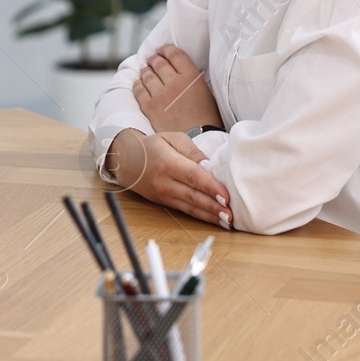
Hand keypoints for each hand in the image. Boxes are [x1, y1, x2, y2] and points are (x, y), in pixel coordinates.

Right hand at [107, 128, 233, 228]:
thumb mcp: (173, 139)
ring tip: (228, 221)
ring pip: (191, 207)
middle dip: (214, 206)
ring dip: (211, 216)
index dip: (210, 187)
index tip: (226, 196)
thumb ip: (193, 152)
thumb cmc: (153, 147)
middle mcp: (165, 183)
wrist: (128, 161)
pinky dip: (203, 217)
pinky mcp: (167, 203)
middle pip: (193, 196)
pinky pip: (187, 211)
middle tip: (231, 214)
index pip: (192, 176)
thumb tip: (211, 166)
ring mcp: (165, 195)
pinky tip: (217, 221)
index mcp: (167, 163)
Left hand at [132, 44, 221, 133]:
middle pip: (158, 62)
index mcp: (190, 77)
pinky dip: (138, 84)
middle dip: (154, 58)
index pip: (174, 54)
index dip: (166, 49)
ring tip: (145, 69)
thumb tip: (178, 68)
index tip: (163, 50)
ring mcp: (160, 95)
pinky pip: (139, 90)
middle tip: (152, 58)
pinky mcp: (150, 107)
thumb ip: (190, 77)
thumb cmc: (206, 116)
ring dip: (145, 70)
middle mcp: (174, 83)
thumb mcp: (205, 90)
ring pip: (147, 74)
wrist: (199, 139)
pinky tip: (139, 83)